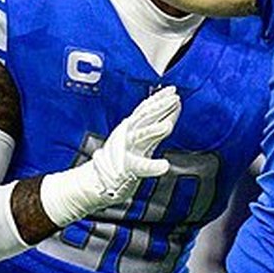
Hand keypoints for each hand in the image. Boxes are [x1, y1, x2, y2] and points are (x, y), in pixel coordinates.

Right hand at [39, 87, 179, 225]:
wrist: (100, 179)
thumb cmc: (122, 160)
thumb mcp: (138, 139)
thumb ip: (154, 126)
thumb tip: (171, 111)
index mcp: (131, 129)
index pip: (146, 111)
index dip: (159, 100)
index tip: (172, 92)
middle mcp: (128, 136)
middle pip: (144, 118)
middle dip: (159, 107)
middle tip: (173, 99)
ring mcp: (126, 150)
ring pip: (140, 137)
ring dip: (153, 131)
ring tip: (167, 126)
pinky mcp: (126, 168)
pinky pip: (139, 166)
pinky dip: (151, 167)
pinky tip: (163, 166)